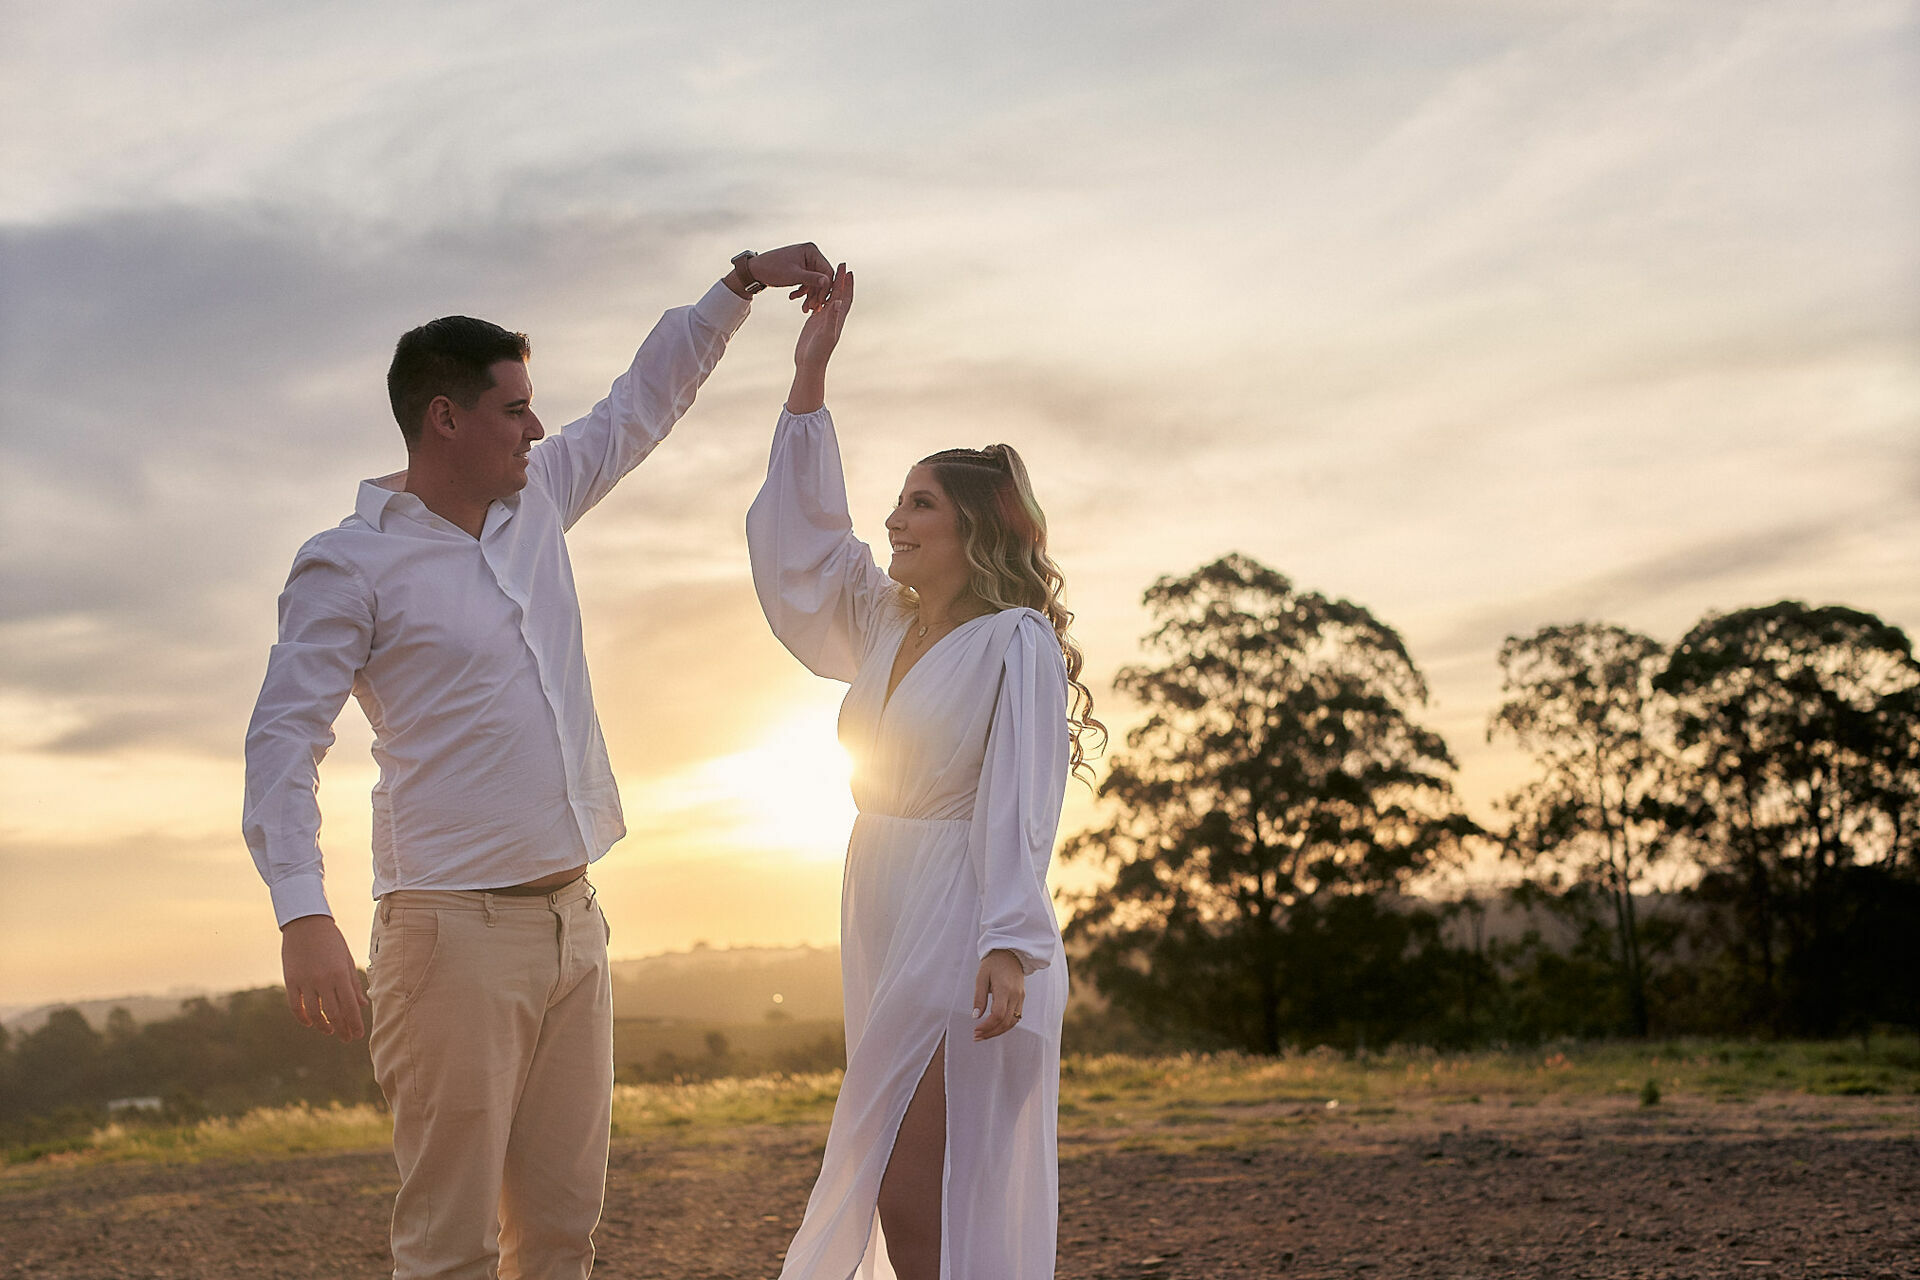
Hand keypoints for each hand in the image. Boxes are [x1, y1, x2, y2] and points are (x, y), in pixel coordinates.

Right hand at [281, 914, 369, 1041]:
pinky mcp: (291, 980)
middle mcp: (323, 980)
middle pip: (333, 1013)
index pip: (350, 1006)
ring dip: (323, 1026)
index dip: (354, 1023)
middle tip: (347, 1038)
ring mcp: (305, 981)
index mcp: (340, 974)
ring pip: (314, 1013)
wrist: (306, 923)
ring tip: (330, 1031)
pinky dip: (303, 1018)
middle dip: (342, 1029)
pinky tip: (310, 1023)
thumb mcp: (346, 959)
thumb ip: (353, 984)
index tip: (358, 1035)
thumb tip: (363, 1005)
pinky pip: (295, 1006)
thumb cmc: (331, 940)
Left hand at [745, 242, 833, 309]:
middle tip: (813, 309)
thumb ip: (812, 279)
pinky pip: (807, 283)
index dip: (825, 288)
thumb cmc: (772, 269)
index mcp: (811, 251)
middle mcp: (811, 255)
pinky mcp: (800, 269)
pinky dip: (802, 292)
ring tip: (804, 308)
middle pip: (822, 278)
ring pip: (815, 282)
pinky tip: (793, 297)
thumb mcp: (793, 275)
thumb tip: (828, 282)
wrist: (754, 270)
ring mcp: (805, 262)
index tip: (821, 303)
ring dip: (810, 296)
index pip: (827, 271)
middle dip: (817, 294)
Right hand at [795, 264, 852, 370]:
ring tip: (828, 272)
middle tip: (841, 264)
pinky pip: (818, 305)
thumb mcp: (825, 334)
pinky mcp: (815, 323)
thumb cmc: (818, 352)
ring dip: (829, 286)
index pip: (844, 297)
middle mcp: (833, 317)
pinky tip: (815, 289)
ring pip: (828, 298)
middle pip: (838, 294)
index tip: (847, 269)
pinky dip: (818, 295)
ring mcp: (824, 320)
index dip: (847, 283)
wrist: (810, 364)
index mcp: (837, 318)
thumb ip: (832, 318)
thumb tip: (838, 302)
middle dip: (840, 280)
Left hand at [972, 948, 1026, 1040]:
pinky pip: (1016, 1017)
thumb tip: (975, 1016)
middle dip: (991, 1032)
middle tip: (976, 1037)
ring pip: (1012, 1022)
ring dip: (998, 1031)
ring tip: (984, 1035)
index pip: (998, 1015)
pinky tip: (995, 1027)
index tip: (975, 1030)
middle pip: (1006, 1022)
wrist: (1010, 953)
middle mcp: (1015, 995)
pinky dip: (1006, 1025)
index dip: (987, 1026)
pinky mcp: (1022, 998)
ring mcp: (1020, 997)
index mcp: (1004, 989)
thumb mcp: (981, 977)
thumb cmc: (993, 963)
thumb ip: (979, 997)